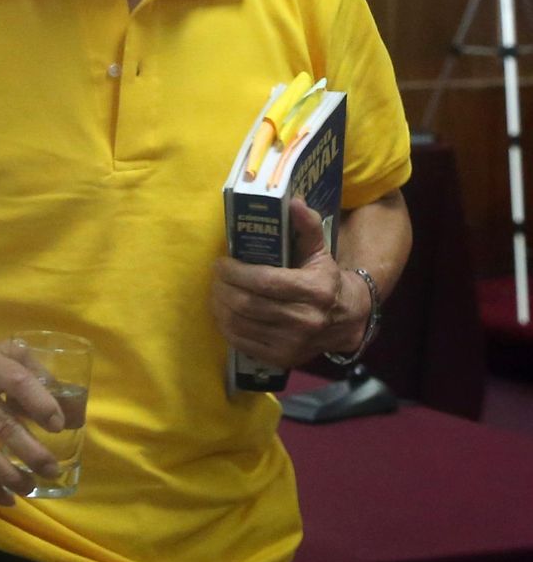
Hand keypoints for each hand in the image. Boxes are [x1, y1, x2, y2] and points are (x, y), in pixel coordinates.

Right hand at [0, 338, 65, 507]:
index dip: (40, 404)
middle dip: (31, 452)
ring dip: (9, 476)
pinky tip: (7, 499)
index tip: (59, 425)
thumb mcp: (3, 352)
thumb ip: (36, 373)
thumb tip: (72, 409)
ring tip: (32, 487)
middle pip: (1, 424)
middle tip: (52, 469)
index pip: (17, 382)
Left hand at [211, 197, 368, 368]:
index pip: (264, 282)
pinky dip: (227, 327)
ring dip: (220, 306)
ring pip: (241, 325)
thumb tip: (293, 202)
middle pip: (247, 304)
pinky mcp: (281, 359)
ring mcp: (292, 344)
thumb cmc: (326, 279)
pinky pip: (243, 343)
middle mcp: (304, 320)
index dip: (236, 272)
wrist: (347, 320)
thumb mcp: (320, 250)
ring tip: (216, 291)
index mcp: (314, 291)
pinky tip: (224, 312)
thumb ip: (307, 225)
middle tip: (215, 276)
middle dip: (223, 288)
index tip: (221, 263)